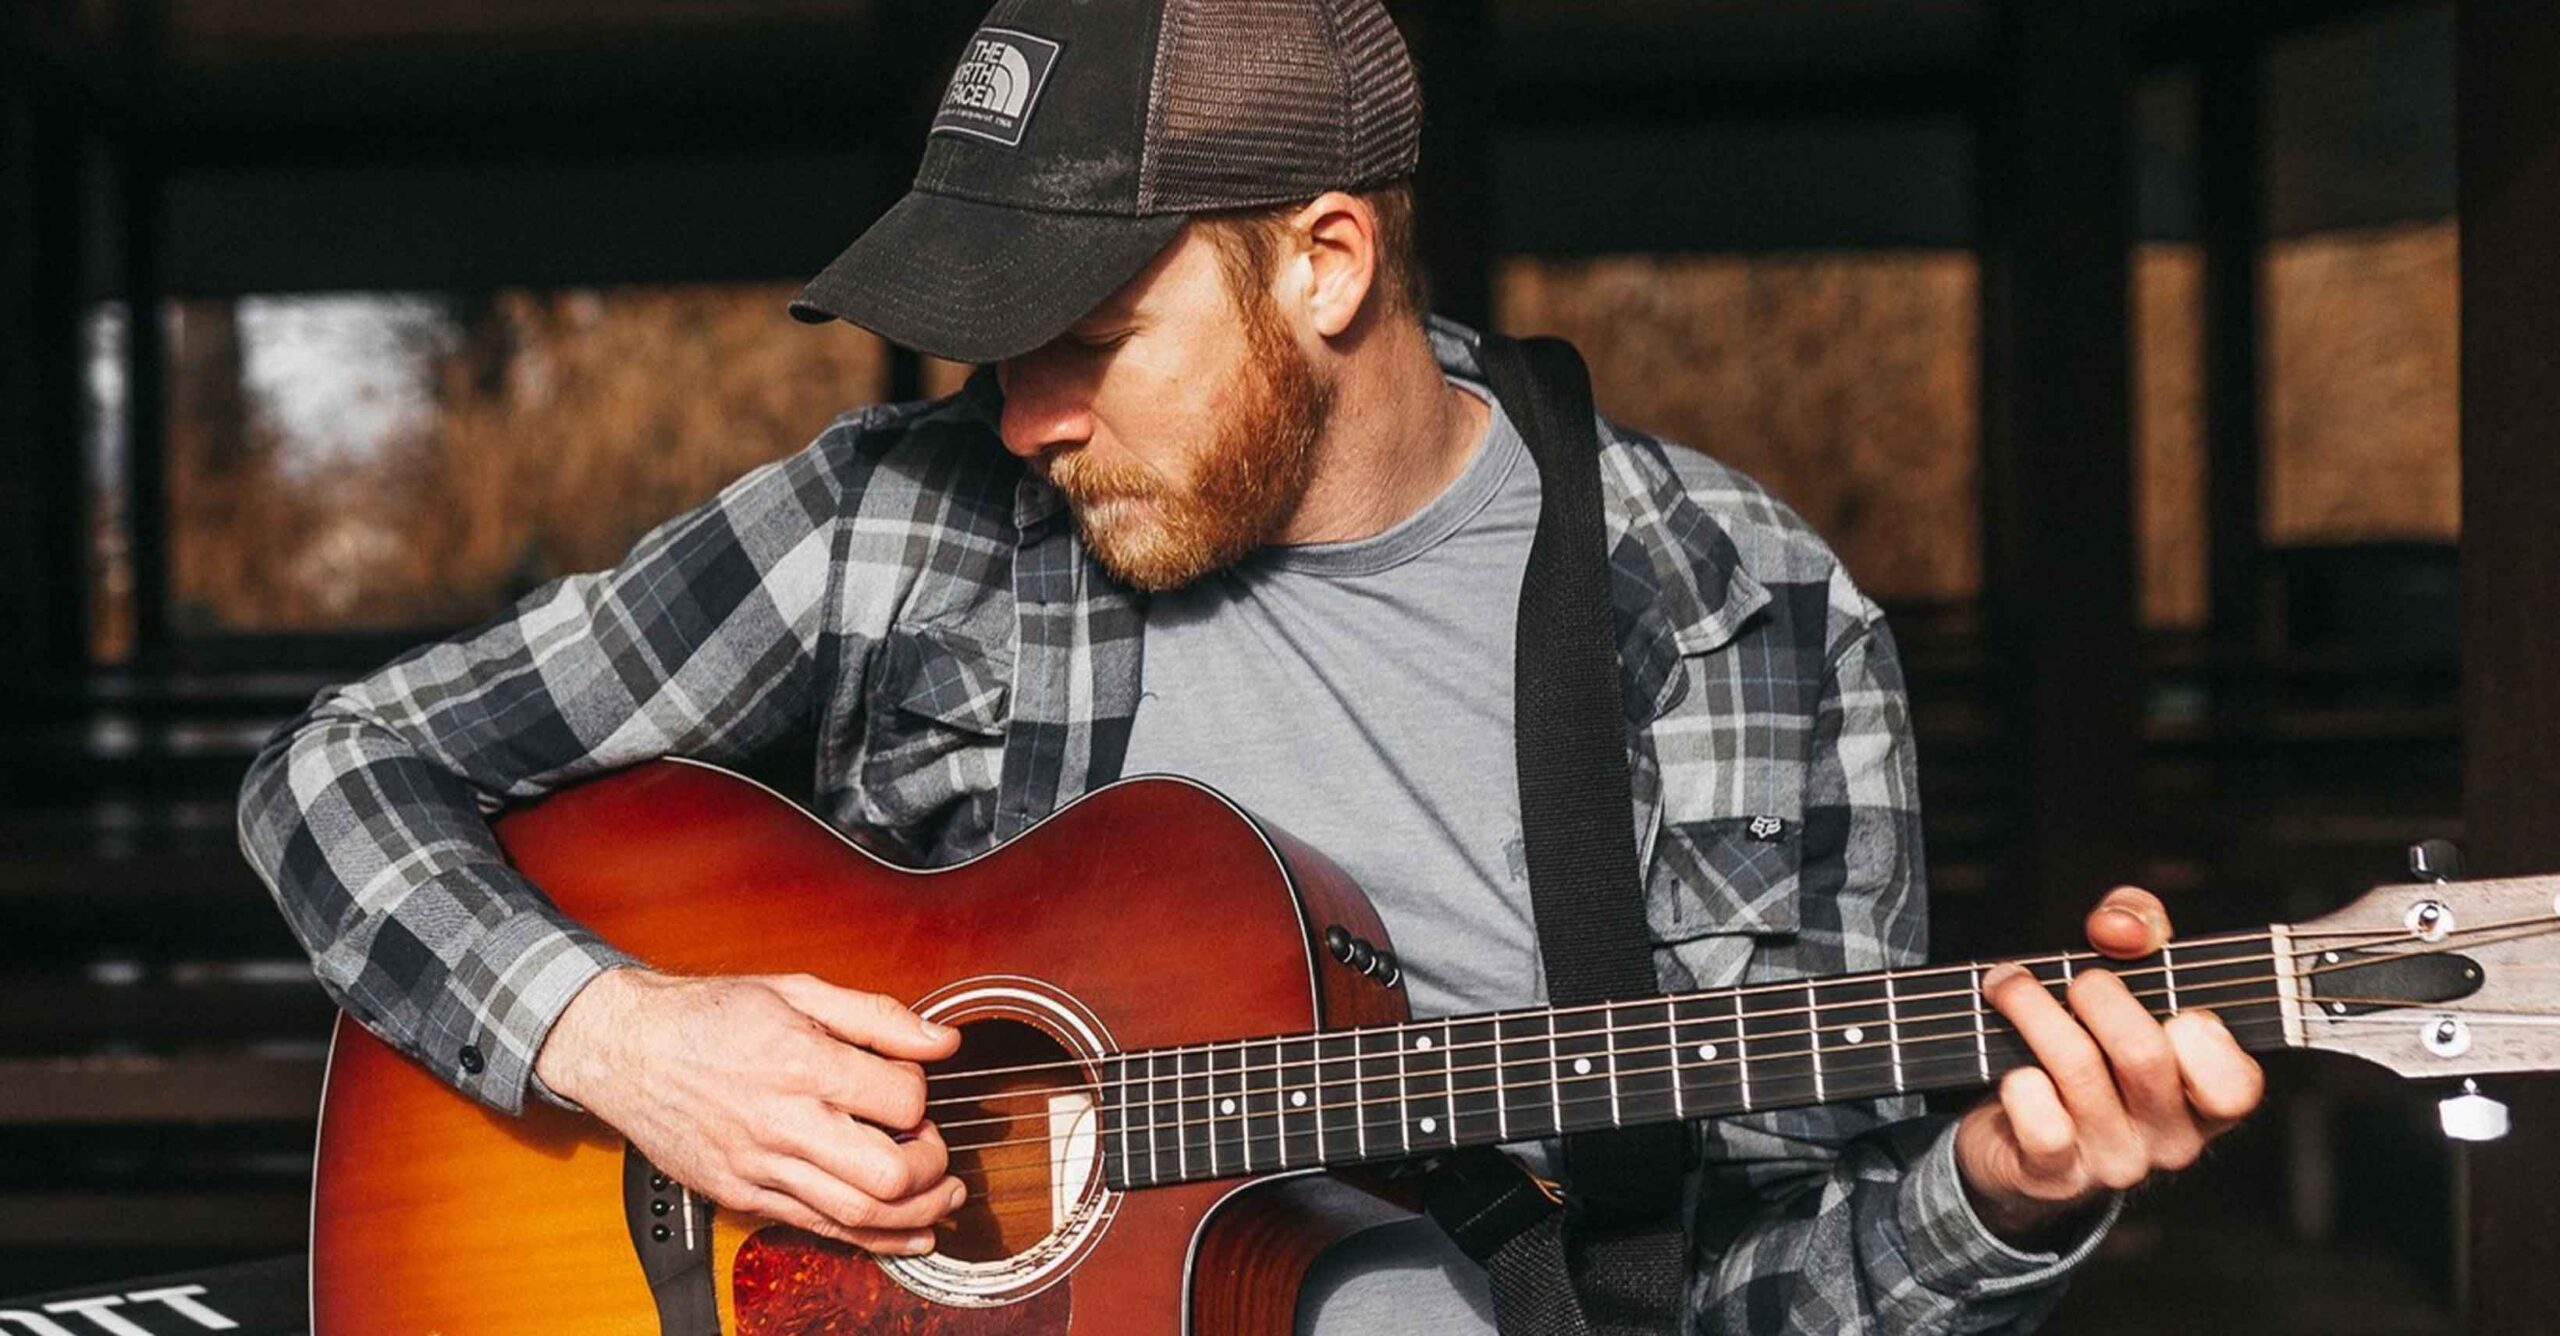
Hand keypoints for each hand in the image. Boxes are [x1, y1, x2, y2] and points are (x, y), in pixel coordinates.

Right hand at [534, 968, 965, 1253]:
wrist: (626, 1048)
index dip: (920, 1094)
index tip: (907, 1086)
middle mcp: (783, 1122)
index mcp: (803, 1063)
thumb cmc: (707, 1015)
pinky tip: (906, 1236)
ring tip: (942, 1198)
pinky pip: (817, 1229)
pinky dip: (871, 1240)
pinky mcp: (741, 1195)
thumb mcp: (798, 990)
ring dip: (916, 1214)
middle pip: (888, 1173)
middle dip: (930, 1165)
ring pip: (858, 1215)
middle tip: (933, 1148)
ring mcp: (760, 1166)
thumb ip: (878, 1016)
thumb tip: (942, 1040)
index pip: (901, 1099)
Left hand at [1953, 887, 2265, 1246]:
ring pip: (2079, 1069)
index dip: (2203, 1034)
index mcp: (2205, 1100)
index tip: (2170, 1004)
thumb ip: (2139, 928)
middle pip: (2143, 1053)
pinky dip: (2020, 1085)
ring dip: (2033, 1009)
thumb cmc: (2091, 1045)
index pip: (2237, 1084)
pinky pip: (2042, 1124)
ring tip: (2008, 986)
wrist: (2021, 1141)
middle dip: (2097, 993)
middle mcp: (2170, 1139)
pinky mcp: (2055, 1175)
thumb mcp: (2131, 978)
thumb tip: (2117, 928)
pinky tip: (2015, 1071)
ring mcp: (2115, 1162)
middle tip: (2076, 982)